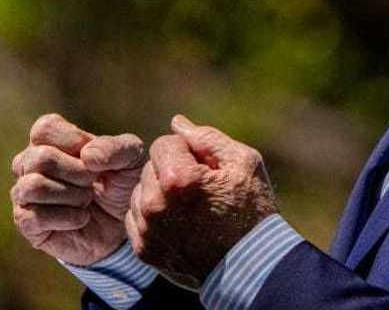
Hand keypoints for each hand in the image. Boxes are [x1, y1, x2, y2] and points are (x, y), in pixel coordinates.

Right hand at [10, 113, 145, 265]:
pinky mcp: (26, 223)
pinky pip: (31, 217)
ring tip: (86, 200)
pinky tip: (81, 218)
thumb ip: (118, 148)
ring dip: (70, 194)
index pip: (45, 129)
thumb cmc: (123, 184)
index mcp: (51, 140)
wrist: (124, 225)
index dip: (74, 142)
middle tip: (93, 182)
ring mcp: (25, 194)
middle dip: (77, 172)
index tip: (95, 159)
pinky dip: (66, 217)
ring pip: (32, 186)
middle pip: (39, 158)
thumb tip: (87, 156)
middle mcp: (30, 164)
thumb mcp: (132, 159)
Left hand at [125, 115, 277, 289]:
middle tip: (199, 189)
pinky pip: (136, 219)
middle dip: (172, 170)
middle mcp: (156, 204)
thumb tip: (176, 123)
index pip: (164, 143)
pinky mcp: (145, 250)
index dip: (188, 151)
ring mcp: (148, 230)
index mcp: (179, 179)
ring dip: (159, 193)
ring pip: (140, 192)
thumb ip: (207, 138)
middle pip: (150, 167)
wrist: (251, 265)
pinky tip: (178, 222)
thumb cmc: (252, 209)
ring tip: (189, 207)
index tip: (206, 168)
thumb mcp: (243, 162)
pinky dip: (153, 216)